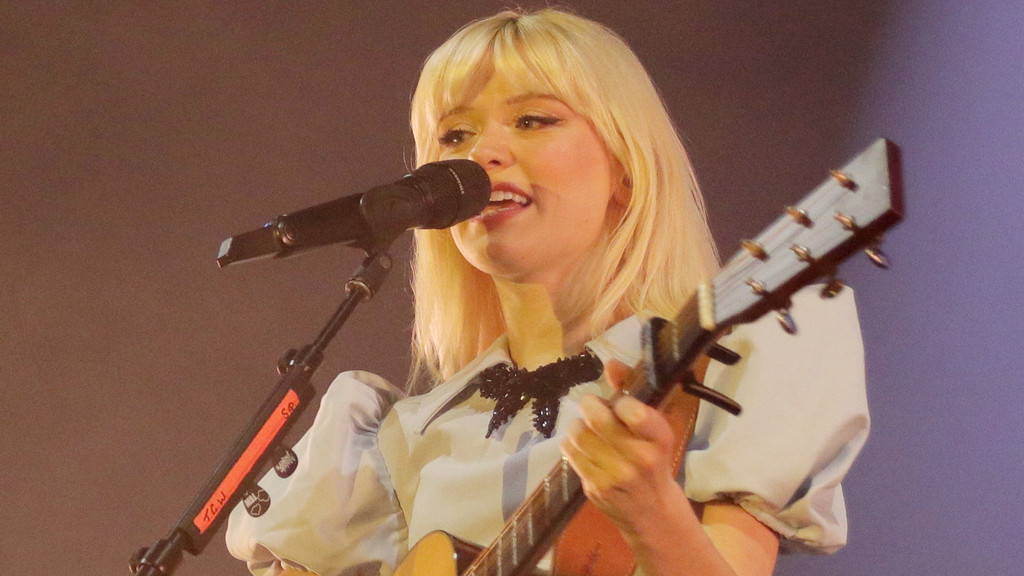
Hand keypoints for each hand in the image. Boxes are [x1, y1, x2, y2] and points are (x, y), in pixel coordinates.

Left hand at [560, 360, 682, 535]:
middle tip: (593, 407)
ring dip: (578, 425)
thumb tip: (610, 364)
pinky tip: (584, 446)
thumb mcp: (653, 426)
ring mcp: (616, 475)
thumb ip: (632, 391)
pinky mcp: (595, 488)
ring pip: (578, 434)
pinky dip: (572, 443)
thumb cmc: (653, 458)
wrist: (652, 510)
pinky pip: (570, 453)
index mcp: (659, 437)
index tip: (620, 405)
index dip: (619, 401)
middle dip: (590, 406)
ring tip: (587, 428)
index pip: (630, 408)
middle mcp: (640, 458)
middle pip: (597, 418)